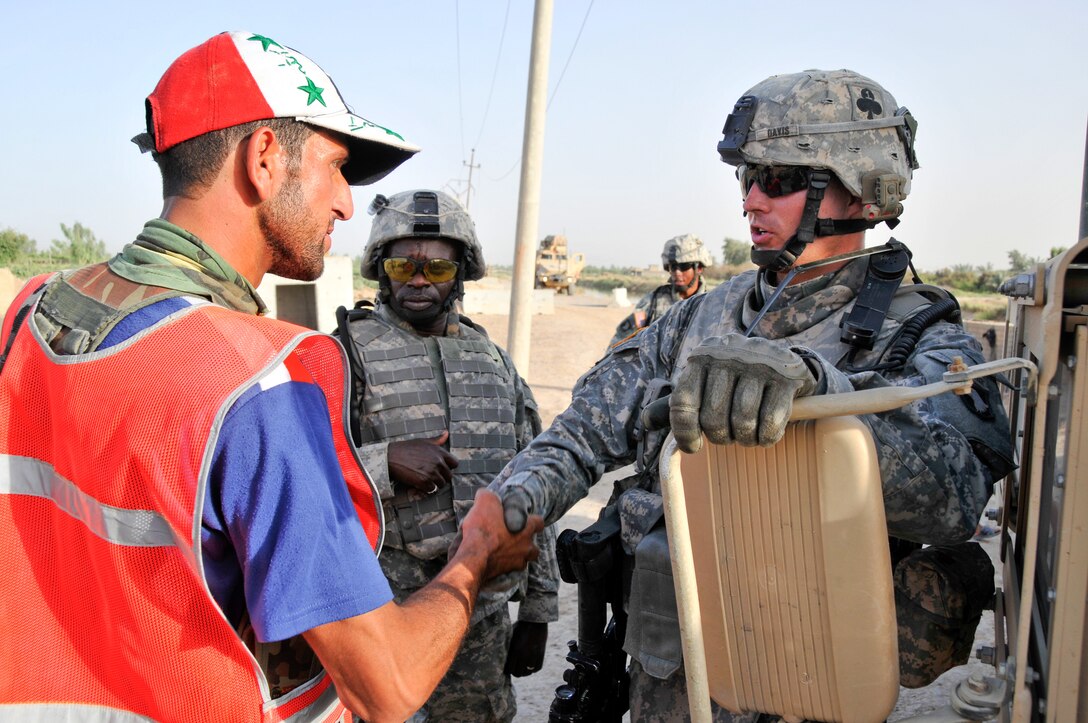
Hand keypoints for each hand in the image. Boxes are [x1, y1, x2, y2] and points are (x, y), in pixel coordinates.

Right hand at [388, 431, 458, 492]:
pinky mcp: (424, 481)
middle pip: (449, 476)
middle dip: (442, 477)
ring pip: (441, 484)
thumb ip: (437, 440)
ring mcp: (431, 472)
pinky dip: (427, 489)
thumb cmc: (406, 448)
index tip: (441, 468)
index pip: (455, 463)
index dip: (449, 467)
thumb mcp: (423, 441)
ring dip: (435, 484)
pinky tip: (420, 483)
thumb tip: (446, 433)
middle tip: (432, 476)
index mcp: (439, 452)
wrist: (391, 457)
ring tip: (426, 480)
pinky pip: (432, 489)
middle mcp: (438, 462)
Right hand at [457, 489, 543, 580]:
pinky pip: (508, 569)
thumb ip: (489, 495)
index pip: (539, 522)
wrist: (473, 558)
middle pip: (533, 545)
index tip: (524, 520)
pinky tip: (493, 559)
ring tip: (502, 549)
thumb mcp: (485, 501)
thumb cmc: (483, 530)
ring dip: (515, 555)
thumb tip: (485, 494)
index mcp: (527, 528)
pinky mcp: (505, 574)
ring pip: (522, 559)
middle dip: (524, 542)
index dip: (532, 520)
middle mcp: (526, 546)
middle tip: (510, 536)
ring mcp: (517, 562)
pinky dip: (503, 565)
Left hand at [504, 621, 548, 676]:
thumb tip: (503, 658)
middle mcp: (524, 654)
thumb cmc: (520, 627)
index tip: (508, 669)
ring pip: (528, 672)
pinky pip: (537, 668)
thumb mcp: (511, 637)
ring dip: (525, 672)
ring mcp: (533, 655)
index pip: (509, 669)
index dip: (508, 671)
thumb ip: (509, 648)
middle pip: (519, 673)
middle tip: (516, 669)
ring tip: (523, 668)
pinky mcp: (541, 653)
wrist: (535, 620)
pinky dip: (534, 669)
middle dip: (516, 672)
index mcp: (515, 650)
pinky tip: (531, 665)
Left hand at [671, 334, 816, 450]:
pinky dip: (766, 437)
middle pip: (713, 418)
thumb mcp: (705, 383)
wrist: (784, 361)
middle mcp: (728, 355)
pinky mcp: (786, 377)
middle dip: (720, 438)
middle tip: (729, 435)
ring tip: (747, 435)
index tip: (693, 447)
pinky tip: (765, 433)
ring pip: (742, 422)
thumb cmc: (735, 379)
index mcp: (702, 357)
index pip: (682, 402)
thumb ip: (680, 403)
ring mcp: (759, 363)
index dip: (684, 433)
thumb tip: (646, 422)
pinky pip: (770, 422)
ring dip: (745, 439)